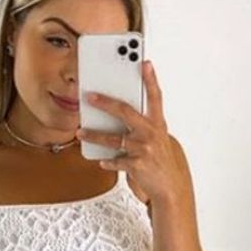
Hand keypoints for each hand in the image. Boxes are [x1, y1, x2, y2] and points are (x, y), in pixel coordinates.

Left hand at [74, 60, 187, 205]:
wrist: (169, 187)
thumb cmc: (160, 161)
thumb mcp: (157, 138)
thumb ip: (142, 125)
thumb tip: (116, 116)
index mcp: (157, 124)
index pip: (155, 97)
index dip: (151, 79)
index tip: (145, 63)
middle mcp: (152, 133)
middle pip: (125, 111)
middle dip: (105, 102)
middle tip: (89, 96)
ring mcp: (144, 149)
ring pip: (113, 138)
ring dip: (94, 135)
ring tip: (81, 131)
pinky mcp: (137, 165)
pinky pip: (116, 160)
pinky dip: (108, 161)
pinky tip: (102, 160)